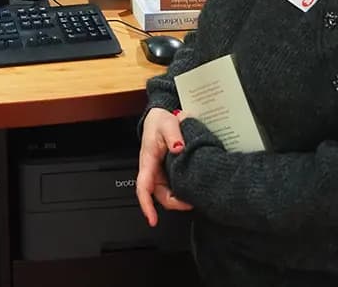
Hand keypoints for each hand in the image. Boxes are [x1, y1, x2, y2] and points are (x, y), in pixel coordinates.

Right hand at [136, 107, 192, 226]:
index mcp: (148, 161)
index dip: (146, 205)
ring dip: (178, 199)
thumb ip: (173, 135)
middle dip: (173, 204)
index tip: (152, 219)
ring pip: (166, 194)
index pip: (143, 187)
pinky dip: (181, 192)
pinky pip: (172, 187)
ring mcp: (159, 173)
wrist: (159, 118)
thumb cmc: (160, 122)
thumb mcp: (167, 124)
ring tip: (193, 197)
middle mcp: (152, 170)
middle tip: (189, 203)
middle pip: (158, 195)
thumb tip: (178, 148)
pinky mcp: (167, 172)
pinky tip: (191, 189)